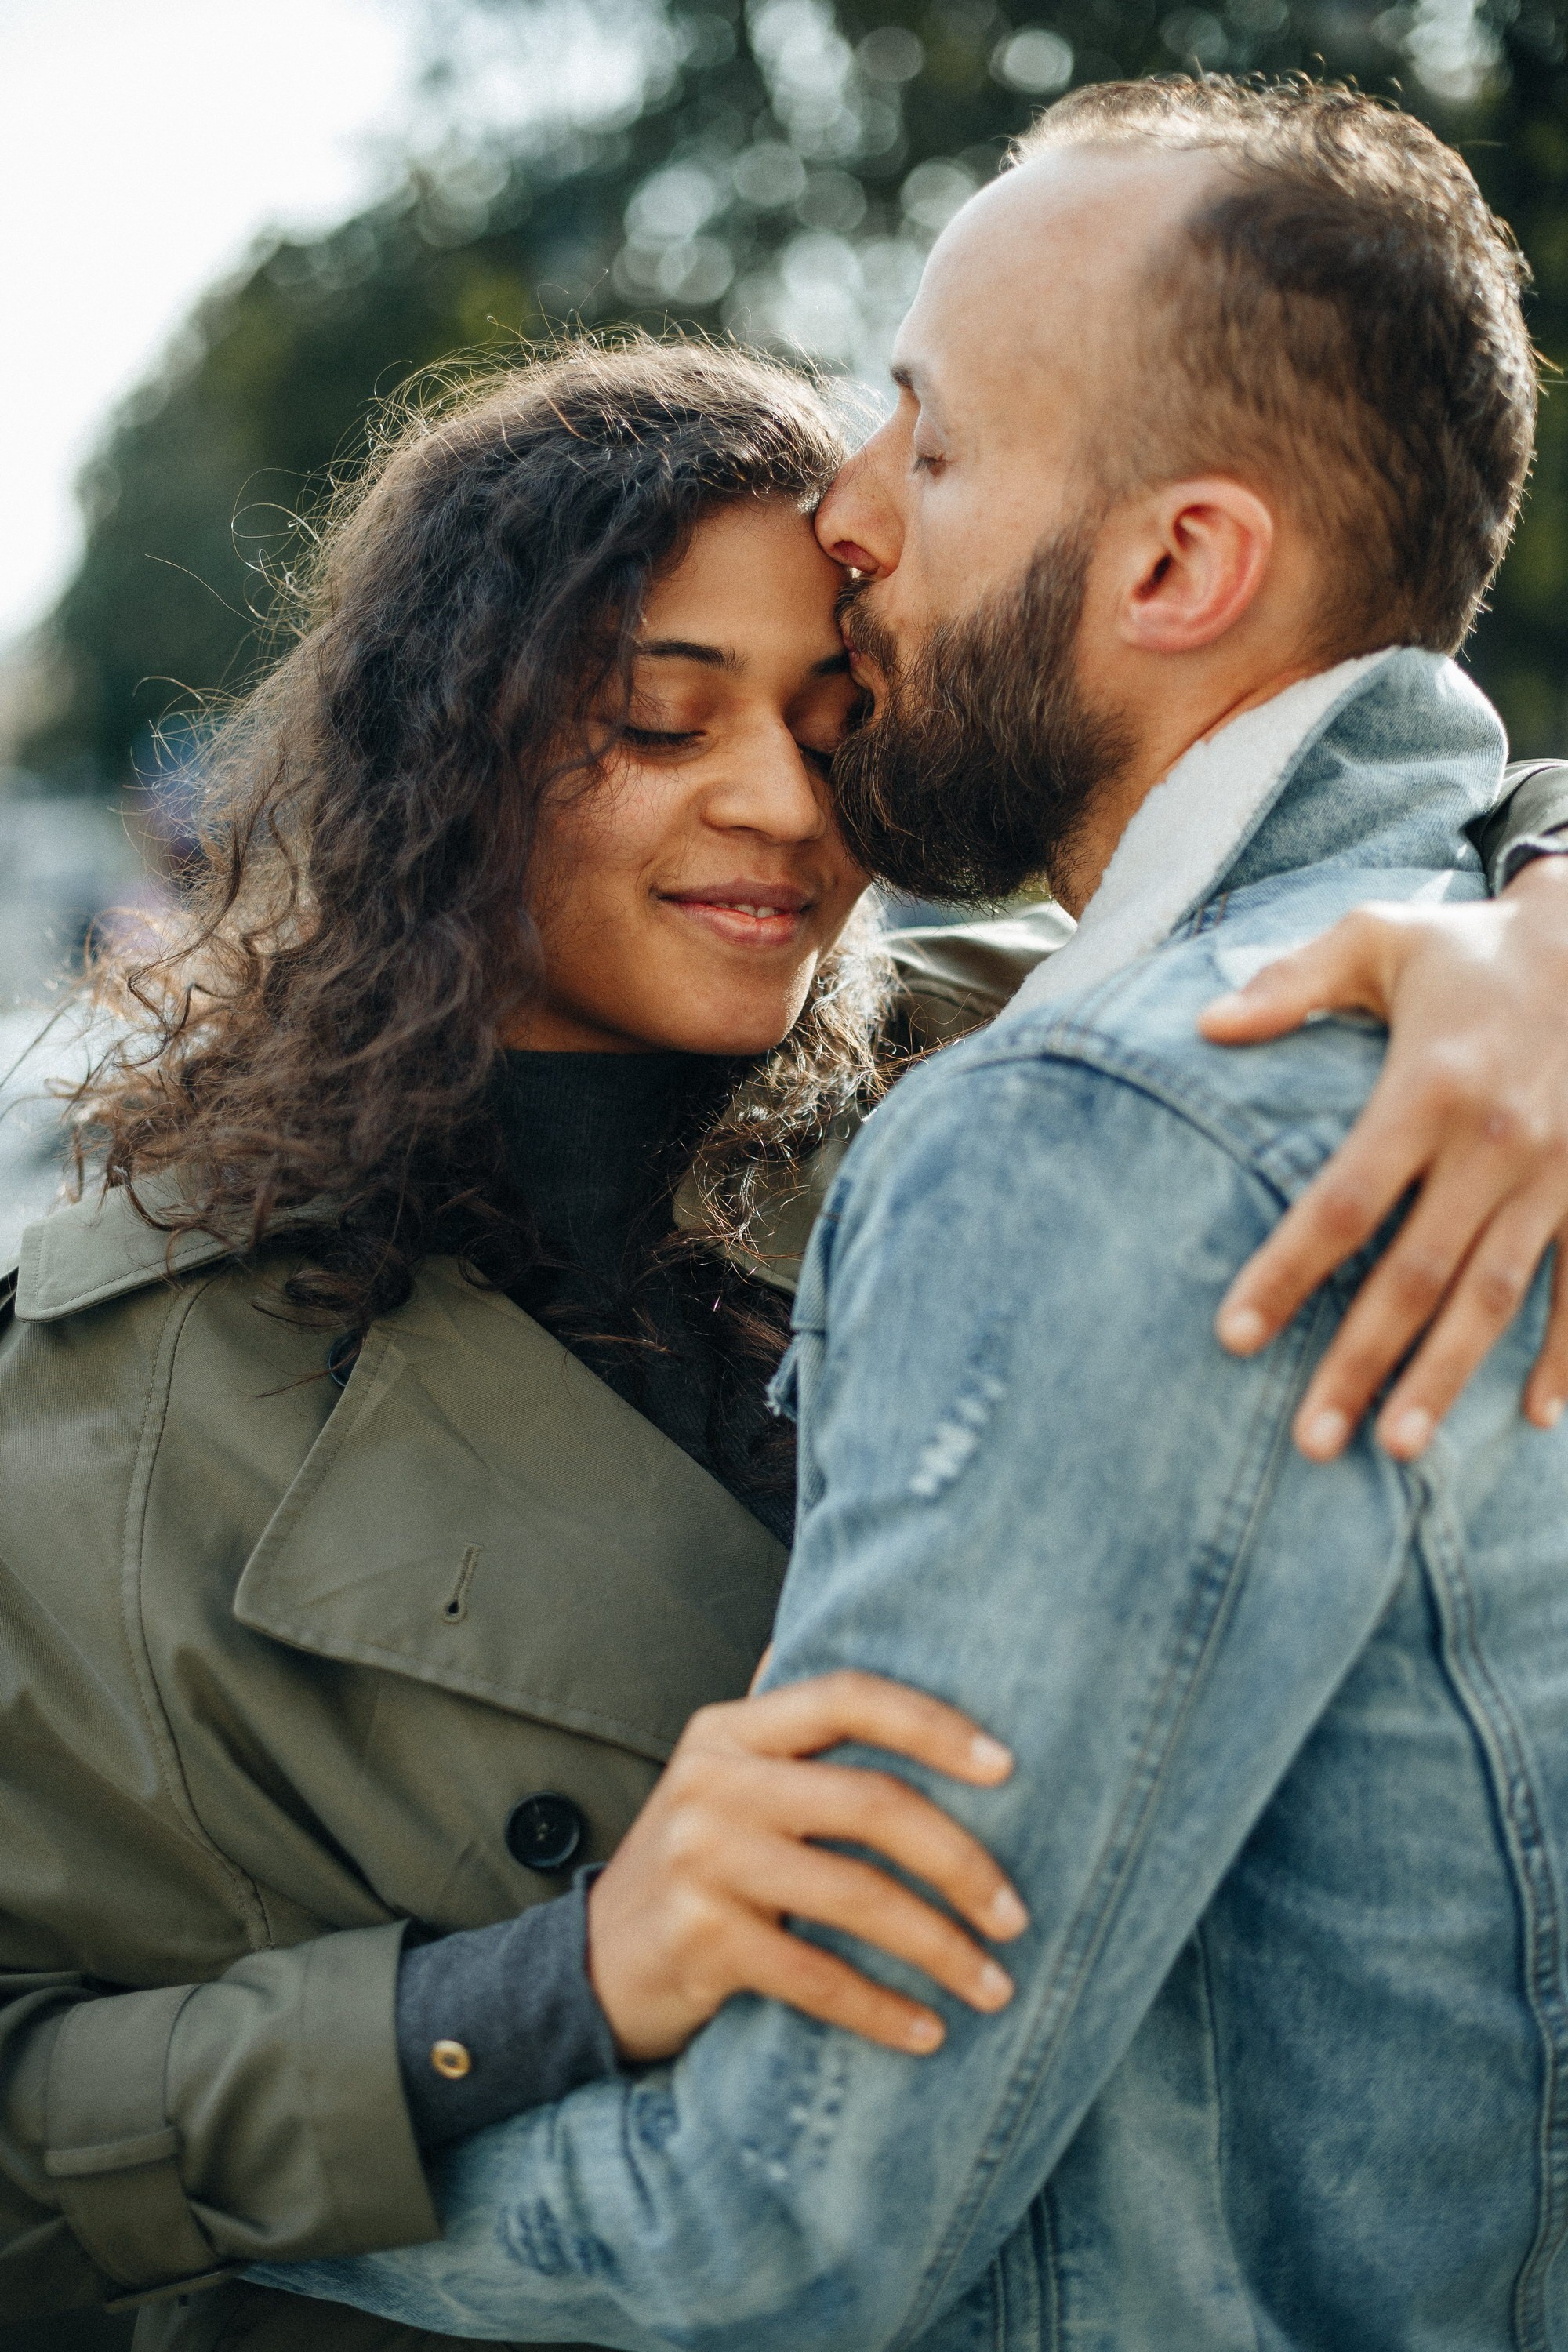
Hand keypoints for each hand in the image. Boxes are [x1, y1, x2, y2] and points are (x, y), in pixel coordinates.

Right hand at [585, 1671, 1026, 2063]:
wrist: (595, 1960)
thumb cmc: (698, 1862)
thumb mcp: (728, 1776)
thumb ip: (790, 1722)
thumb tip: (878, 1630)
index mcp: (732, 1730)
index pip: (846, 1696)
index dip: (933, 1725)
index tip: (1008, 1766)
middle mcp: (714, 1781)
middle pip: (870, 1803)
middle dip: (961, 1862)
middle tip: (1017, 1916)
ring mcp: (703, 1860)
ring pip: (856, 1895)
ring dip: (939, 1948)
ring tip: (995, 1986)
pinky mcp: (700, 1939)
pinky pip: (816, 1976)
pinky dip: (881, 2010)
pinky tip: (926, 2032)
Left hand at [1200, 858, 1567, 1459]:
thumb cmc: (1472, 947)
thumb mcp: (1379, 938)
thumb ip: (1292, 983)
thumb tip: (1205, 1026)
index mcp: (1428, 1086)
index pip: (1343, 1201)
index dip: (1286, 1274)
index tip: (1234, 1337)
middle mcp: (1495, 1142)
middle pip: (1415, 1273)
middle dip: (1361, 1362)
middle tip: (1311, 1442)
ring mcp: (1558, 1173)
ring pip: (1495, 1296)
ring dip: (1448, 1378)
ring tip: (1398, 1451)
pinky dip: (1567, 1352)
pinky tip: (1534, 1417)